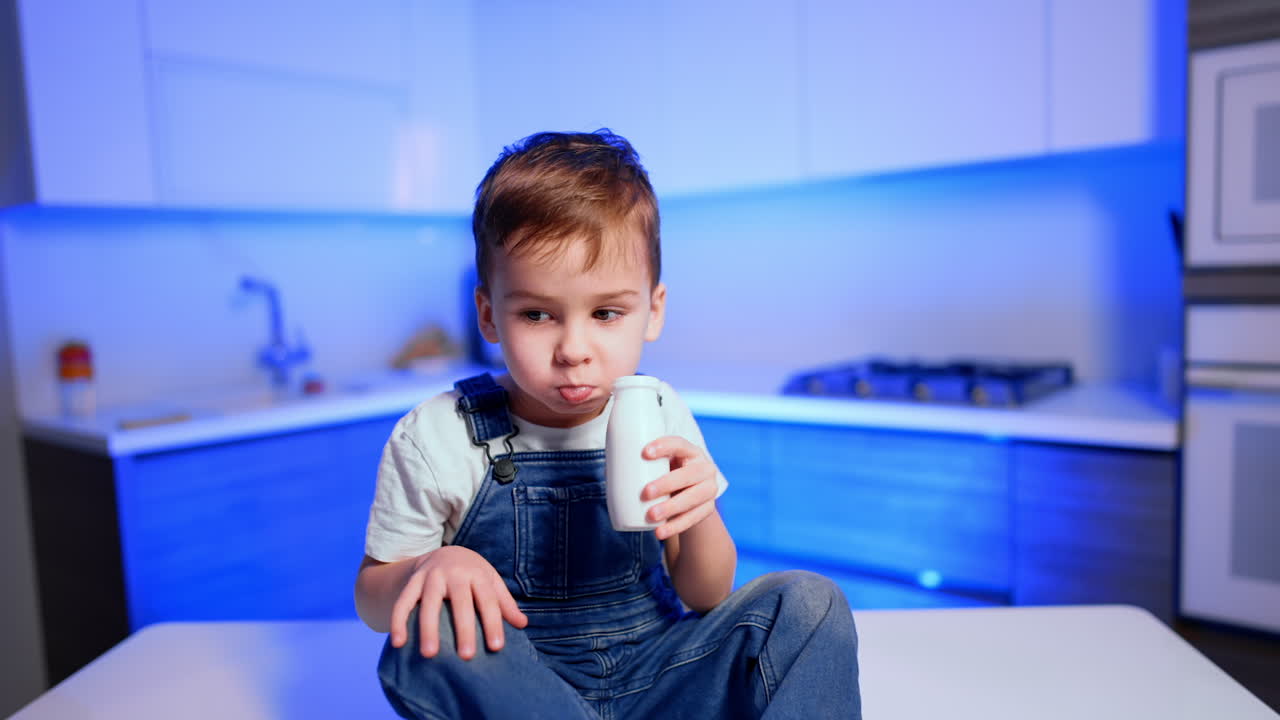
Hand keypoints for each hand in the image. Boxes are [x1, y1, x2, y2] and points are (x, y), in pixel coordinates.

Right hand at [388, 545, 527, 659]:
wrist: (445, 552)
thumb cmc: (472, 574)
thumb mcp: (490, 582)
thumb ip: (505, 603)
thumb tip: (522, 624)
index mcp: (477, 574)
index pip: (488, 600)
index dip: (493, 623)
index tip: (497, 647)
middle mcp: (453, 573)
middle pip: (460, 602)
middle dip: (464, 629)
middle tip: (467, 656)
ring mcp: (430, 577)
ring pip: (428, 603)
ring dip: (428, 629)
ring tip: (429, 655)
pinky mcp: (412, 582)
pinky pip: (403, 603)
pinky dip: (398, 621)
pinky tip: (399, 643)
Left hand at [641, 436, 719, 540]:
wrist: (691, 495)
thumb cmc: (667, 475)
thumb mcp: (660, 465)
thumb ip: (640, 464)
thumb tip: (607, 468)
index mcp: (689, 451)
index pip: (679, 443)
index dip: (664, 446)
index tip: (644, 452)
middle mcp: (704, 468)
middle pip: (689, 474)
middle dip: (667, 483)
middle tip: (645, 493)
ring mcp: (709, 490)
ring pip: (693, 498)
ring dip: (672, 508)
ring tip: (651, 516)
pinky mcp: (708, 509)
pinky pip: (694, 519)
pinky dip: (676, 526)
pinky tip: (660, 532)